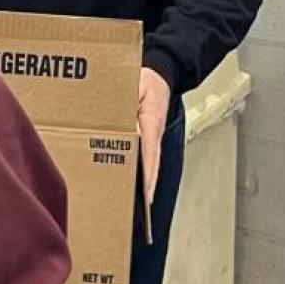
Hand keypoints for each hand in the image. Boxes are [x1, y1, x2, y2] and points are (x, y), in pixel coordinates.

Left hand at [136, 67, 171, 210]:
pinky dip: (141, 173)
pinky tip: (132, 185)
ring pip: (148, 164)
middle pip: (151, 165)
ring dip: (143, 184)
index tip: (145, 193)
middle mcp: (154, 132)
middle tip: (139, 209)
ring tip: (134, 206)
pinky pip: (144, 158)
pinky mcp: (147, 137)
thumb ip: (127, 102)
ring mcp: (152, 136)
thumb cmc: (145, 78)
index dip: (147, 174)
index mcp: (152, 120)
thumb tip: (125, 125)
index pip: (150, 152)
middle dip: (146, 188)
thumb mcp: (134, 84)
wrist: (159, 73)